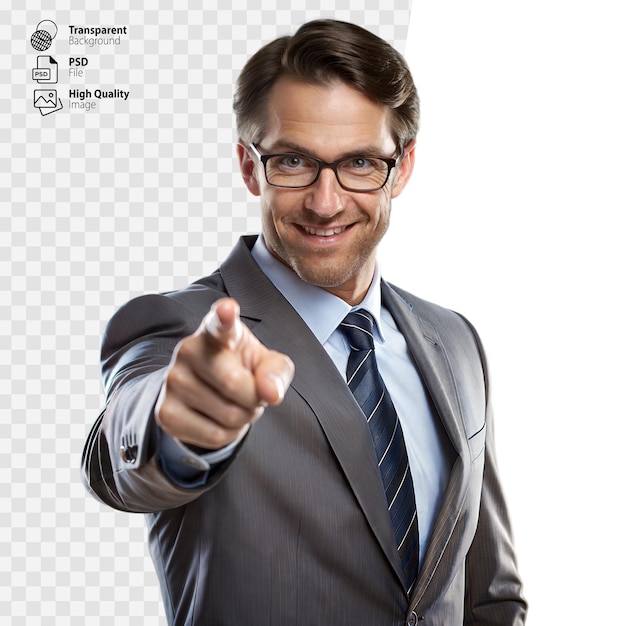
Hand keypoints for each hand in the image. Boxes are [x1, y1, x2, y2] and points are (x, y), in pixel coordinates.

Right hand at [155, 297, 294, 449]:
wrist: (209, 391)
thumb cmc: (244, 369)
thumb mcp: (267, 364)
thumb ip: (276, 372)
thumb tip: (271, 394)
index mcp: (216, 330)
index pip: (220, 323)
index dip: (224, 316)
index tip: (228, 309)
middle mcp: (189, 350)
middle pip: (235, 384)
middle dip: (255, 398)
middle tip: (252, 394)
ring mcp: (173, 381)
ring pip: (228, 415)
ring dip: (243, 418)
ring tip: (234, 403)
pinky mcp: (165, 412)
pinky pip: (214, 436)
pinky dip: (229, 435)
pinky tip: (220, 420)